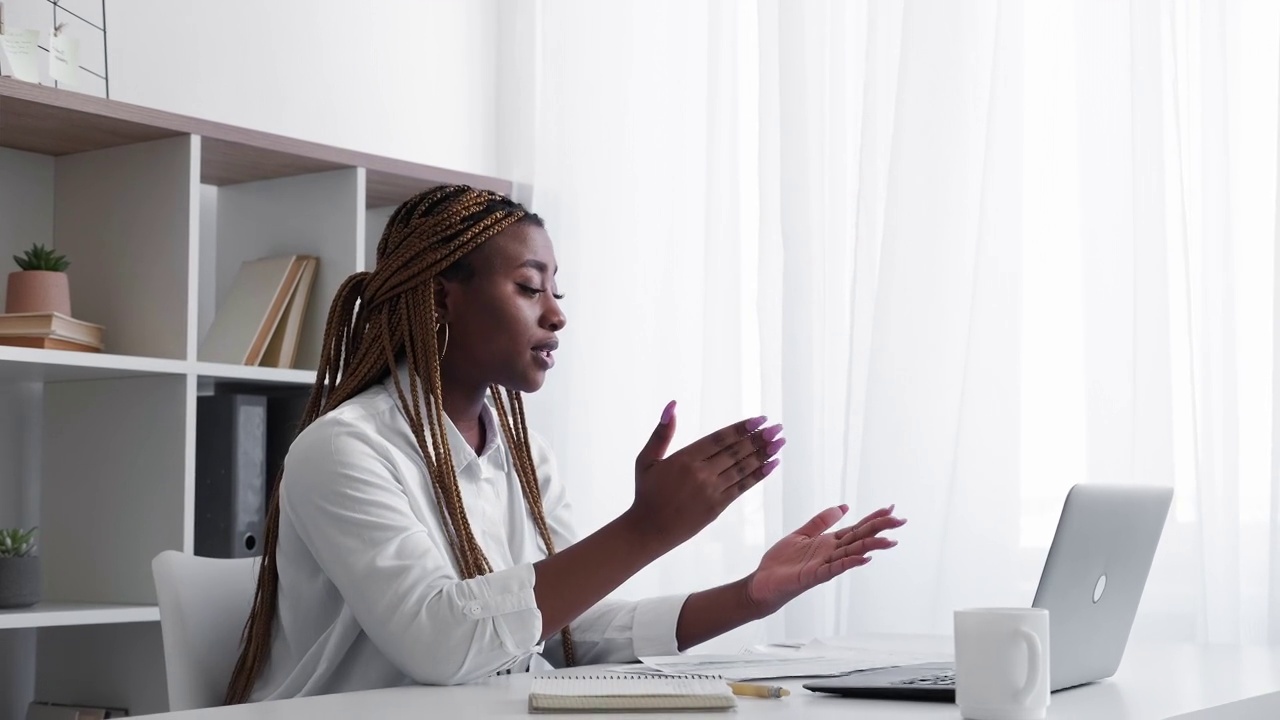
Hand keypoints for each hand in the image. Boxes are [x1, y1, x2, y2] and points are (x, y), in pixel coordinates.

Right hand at [625, 401, 784, 548]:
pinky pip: (742, 487)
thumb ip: (661, 433)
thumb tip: (672, 405)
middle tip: (777, 427)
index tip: (760, 419)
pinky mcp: (717, 506)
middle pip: (736, 451)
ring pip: (743, 468)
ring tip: (780, 442)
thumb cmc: (646, 492)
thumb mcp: (646, 460)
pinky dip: (759, 475)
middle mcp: (701, 474)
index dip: (742, 428)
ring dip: (764, 454)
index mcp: (684, 459)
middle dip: (759, 438)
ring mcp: (711, 491)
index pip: (720, 439)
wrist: (648, 529)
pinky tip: (772, 465)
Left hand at [744, 504, 905, 615]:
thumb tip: (843, 506)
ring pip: (852, 553)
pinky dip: (849, 563)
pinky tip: (864, 558)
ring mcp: (824, 565)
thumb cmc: (782, 562)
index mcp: (829, 542)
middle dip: (879, 529)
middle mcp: (831, 553)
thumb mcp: (802, 534)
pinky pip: (834, 569)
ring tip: (889, 540)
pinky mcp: (813, 575)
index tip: (890, 508)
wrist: (763, 581)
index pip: (856, 528)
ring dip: (871, 546)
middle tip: (901, 520)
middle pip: (859, 538)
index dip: (872, 518)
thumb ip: (821, 521)